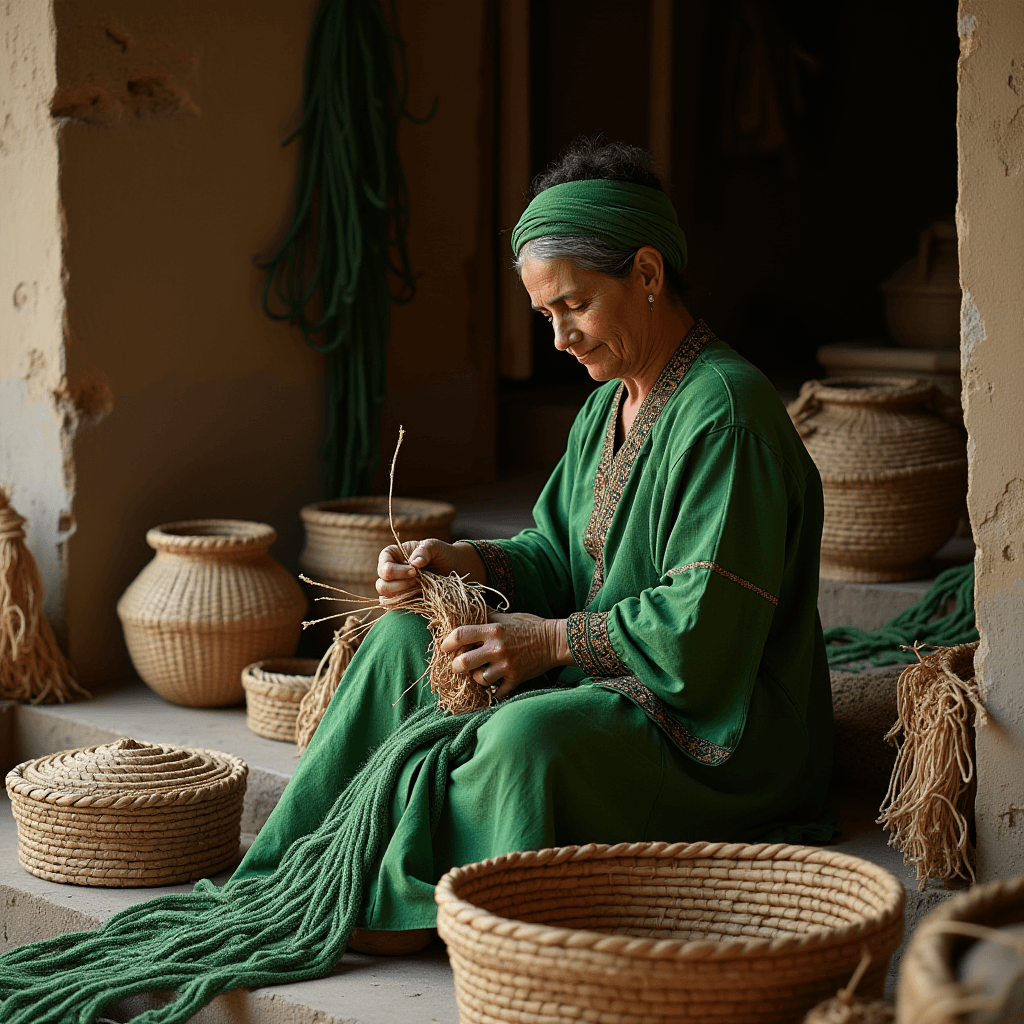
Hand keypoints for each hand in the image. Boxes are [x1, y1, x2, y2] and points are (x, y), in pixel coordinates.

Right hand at [376, 539, 484, 603]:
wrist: (453, 567)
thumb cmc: (441, 553)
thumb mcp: (434, 546)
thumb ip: (424, 550)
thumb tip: (415, 563)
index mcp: (392, 555)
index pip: (383, 566)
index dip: (396, 571)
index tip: (414, 571)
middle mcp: (390, 572)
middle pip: (381, 585)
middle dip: (400, 585)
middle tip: (417, 581)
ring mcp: (396, 587)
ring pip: (387, 598)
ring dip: (403, 595)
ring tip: (420, 588)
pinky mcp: (404, 598)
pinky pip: (397, 606)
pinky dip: (407, 604)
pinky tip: (419, 596)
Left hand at [439, 610, 571, 698]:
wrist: (554, 641)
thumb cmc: (528, 626)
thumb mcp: (506, 616)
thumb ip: (485, 614)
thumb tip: (465, 607)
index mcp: (493, 629)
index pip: (461, 635)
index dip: (447, 642)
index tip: (444, 647)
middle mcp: (497, 648)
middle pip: (463, 662)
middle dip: (456, 666)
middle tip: (457, 666)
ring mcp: (506, 666)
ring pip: (478, 680)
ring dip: (476, 678)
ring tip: (480, 674)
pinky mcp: (516, 679)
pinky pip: (497, 692)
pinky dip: (494, 690)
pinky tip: (495, 684)